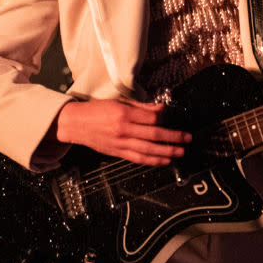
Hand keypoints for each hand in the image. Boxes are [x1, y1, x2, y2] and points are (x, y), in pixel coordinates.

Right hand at [55, 99, 190, 164]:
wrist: (75, 124)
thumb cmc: (97, 110)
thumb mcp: (119, 101)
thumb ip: (141, 107)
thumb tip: (161, 109)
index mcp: (124, 114)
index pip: (151, 118)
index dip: (165, 119)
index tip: (174, 118)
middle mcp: (123, 130)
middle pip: (153, 135)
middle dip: (173, 138)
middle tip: (187, 138)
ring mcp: (121, 143)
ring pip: (148, 150)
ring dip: (167, 152)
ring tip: (180, 152)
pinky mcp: (118, 152)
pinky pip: (138, 158)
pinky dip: (152, 160)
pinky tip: (164, 160)